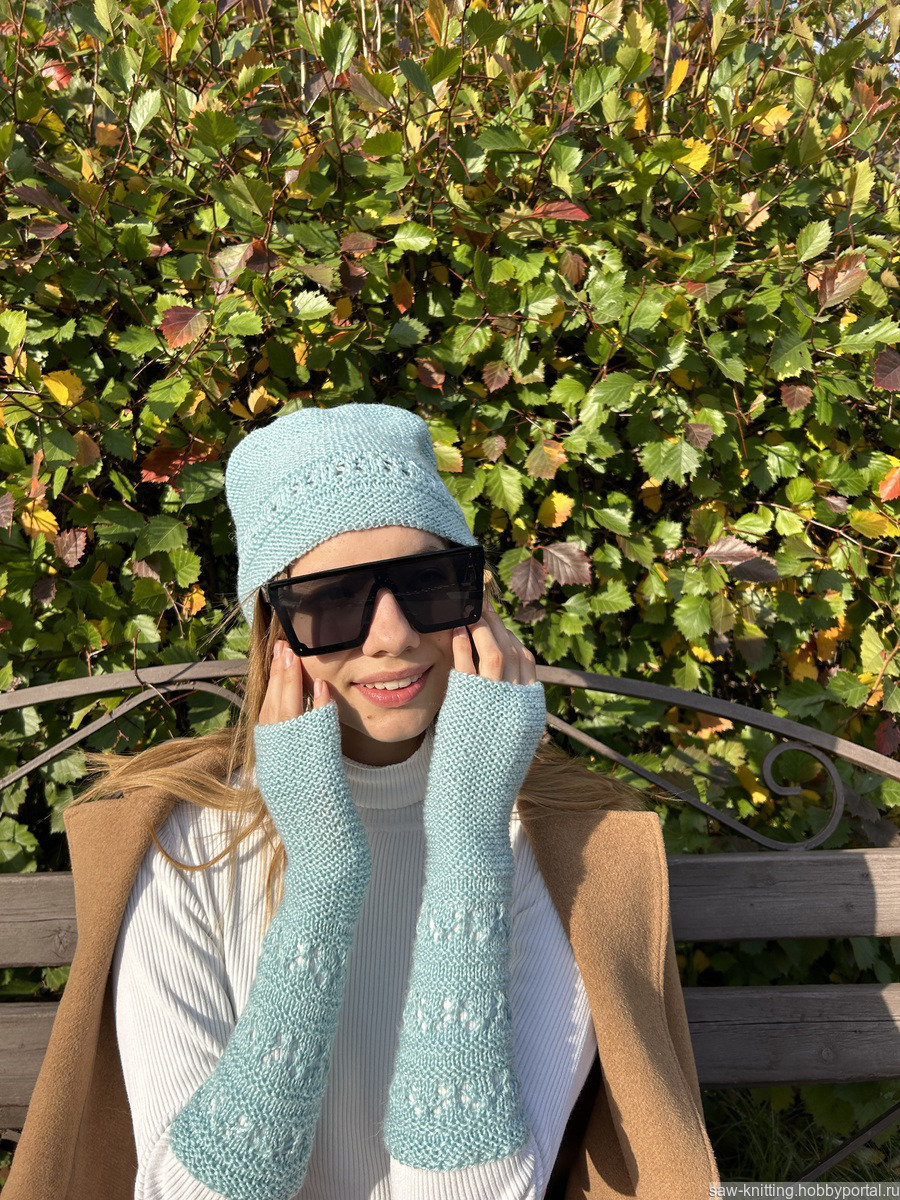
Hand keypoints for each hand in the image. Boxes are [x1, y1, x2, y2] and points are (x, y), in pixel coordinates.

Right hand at [254, 640, 368, 901]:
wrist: (325, 869)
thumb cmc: (321, 831)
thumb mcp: (304, 789)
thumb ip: (301, 758)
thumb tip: (306, 724)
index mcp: (271, 771)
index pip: (266, 720)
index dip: (271, 688)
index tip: (277, 660)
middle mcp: (275, 770)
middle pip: (271, 713)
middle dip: (276, 677)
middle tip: (282, 645)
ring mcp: (292, 775)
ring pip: (287, 720)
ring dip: (291, 685)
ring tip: (295, 655)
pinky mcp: (315, 780)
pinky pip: (314, 738)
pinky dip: (317, 711)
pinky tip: (324, 690)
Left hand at [425, 600, 544, 865]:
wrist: (472, 817)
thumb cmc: (479, 790)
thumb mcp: (502, 749)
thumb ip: (502, 721)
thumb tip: (491, 704)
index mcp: (532, 714)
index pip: (526, 664)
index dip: (510, 639)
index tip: (496, 623)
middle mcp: (523, 705)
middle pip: (515, 650)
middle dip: (498, 624)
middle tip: (481, 603)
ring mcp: (501, 704)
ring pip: (498, 650)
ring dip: (483, 624)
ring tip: (469, 606)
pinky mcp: (474, 706)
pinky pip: (472, 663)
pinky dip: (465, 642)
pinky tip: (454, 627)